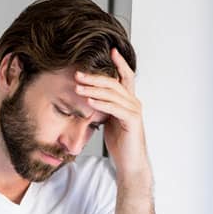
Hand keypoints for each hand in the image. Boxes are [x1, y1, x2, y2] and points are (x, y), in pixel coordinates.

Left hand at [74, 48, 150, 180]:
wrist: (130, 163)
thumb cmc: (120, 143)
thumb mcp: (109, 120)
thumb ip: (104, 107)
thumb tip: (90, 98)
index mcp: (128, 100)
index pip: (125, 76)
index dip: (119, 62)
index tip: (110, 50)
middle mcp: (133, 102)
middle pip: (114, 83)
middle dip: (95, 77)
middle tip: (78, 74)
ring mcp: (134, 111)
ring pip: (113, 94)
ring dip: (93, 90)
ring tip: (78, 87)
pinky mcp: (132, 121)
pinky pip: (115, 109)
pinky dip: (102, 104)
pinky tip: (90, 101)